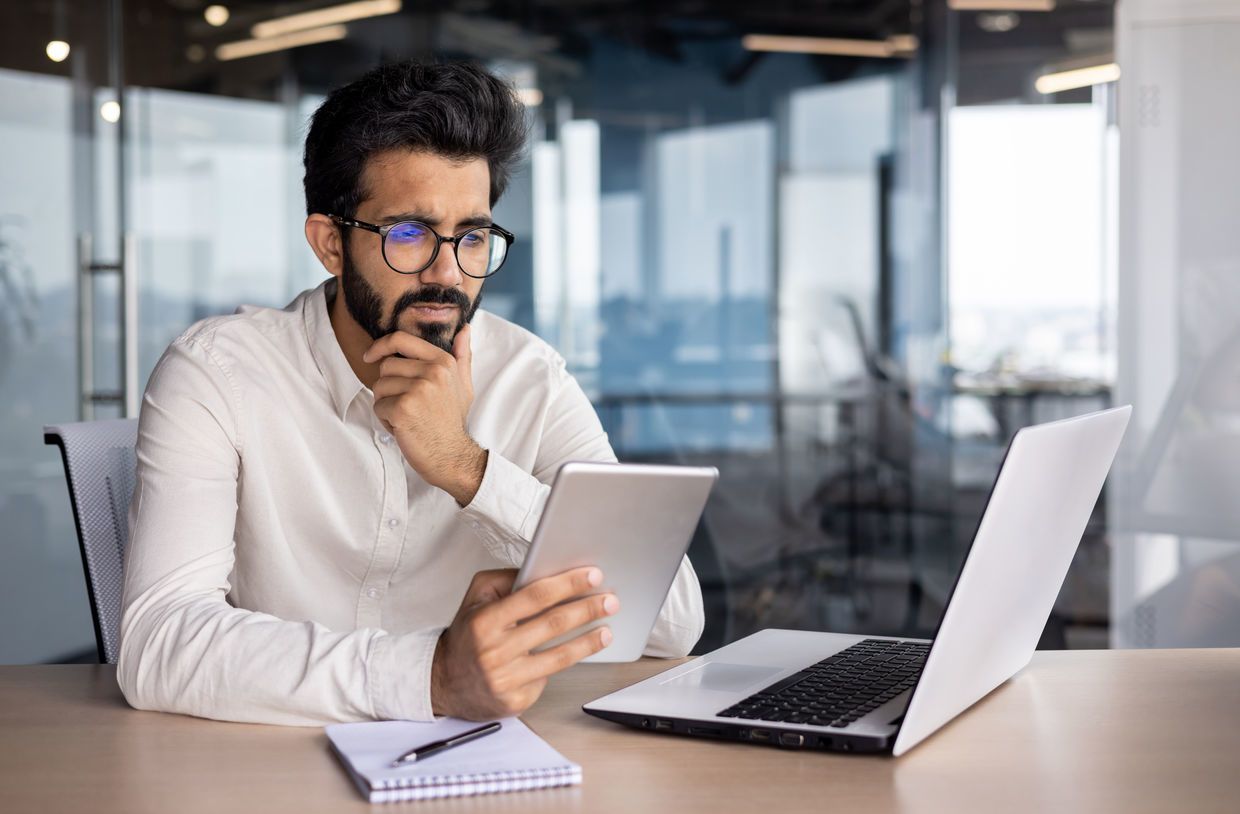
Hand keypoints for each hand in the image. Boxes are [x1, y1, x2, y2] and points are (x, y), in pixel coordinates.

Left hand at [364, 326, 485, 503]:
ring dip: (386, 404)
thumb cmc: (452, 421)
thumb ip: (462, 356)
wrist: (452, 456)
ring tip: (407, 417)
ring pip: (379, 387)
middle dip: (388, 387)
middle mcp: (432, 372)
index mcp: (444, 362)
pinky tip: (403, 428)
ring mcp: (418, 390)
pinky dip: (385, 420)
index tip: (370, 356)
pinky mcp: (403, 408)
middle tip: (407, 405)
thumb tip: (465, 329)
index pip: (401, 339)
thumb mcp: (463, 386)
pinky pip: (378, 406)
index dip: (381, 346)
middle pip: (386, 366)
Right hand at [430, 567, 618, 719]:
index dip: (567, 584)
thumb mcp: (476, 598)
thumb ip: (507, 579)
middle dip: (587, 609)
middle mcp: (495, 651)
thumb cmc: (467, 635)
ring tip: (607, 630)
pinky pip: (548, 679)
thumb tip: (545, 571)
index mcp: (485, 621)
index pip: (534, 596)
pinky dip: (565, 664)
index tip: (593, 575)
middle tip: (610, 600)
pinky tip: (578, 654)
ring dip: (589, 642)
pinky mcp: (516, 701)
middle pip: (552, 625)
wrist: (443, 683)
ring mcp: (506, 679)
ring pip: (559, 657)